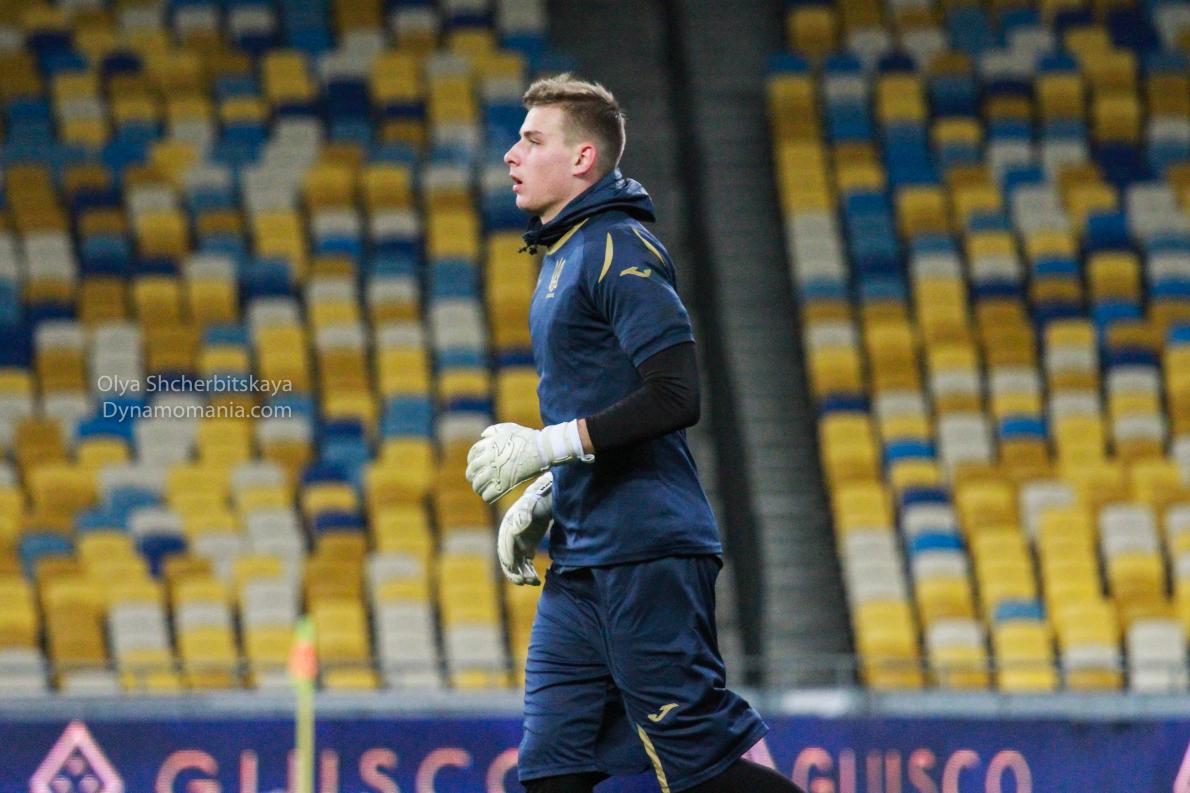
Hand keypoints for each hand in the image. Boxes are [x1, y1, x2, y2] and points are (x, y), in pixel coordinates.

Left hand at [465, 420, 592, 502]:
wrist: (541, 449)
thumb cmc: (527, 437)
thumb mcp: (509, 428)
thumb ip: (493, 430)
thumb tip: (482, 435)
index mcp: (488, 445)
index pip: (472, 455)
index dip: (471, 462)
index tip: (475, 466)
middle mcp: (489, 459)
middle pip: (471, 472)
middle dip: (472, 477)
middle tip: (477, 480)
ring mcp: (496, 472)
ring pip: (478, 485)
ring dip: (478, 488)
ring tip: (482, 490)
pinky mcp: (504, 484)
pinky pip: (488, 495)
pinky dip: (487, 497)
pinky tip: (491, 496)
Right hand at [497, 472, 552, 584]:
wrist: (546, 500)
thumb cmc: (538, 502)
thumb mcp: (531, 507)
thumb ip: (523, 516)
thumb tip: (515, 529)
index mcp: (507, 529)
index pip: (505, 550)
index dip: (509, 562)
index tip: (517, 573)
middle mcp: (510, 538)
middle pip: (509, 560)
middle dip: (515, 572)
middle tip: (526, 581)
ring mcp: (518, 544)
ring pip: (517, 564)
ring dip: (524, 574)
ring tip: (535, 581)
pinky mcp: (526, 548)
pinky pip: (524, 564)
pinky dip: (529, 572)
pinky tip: (536, 579)